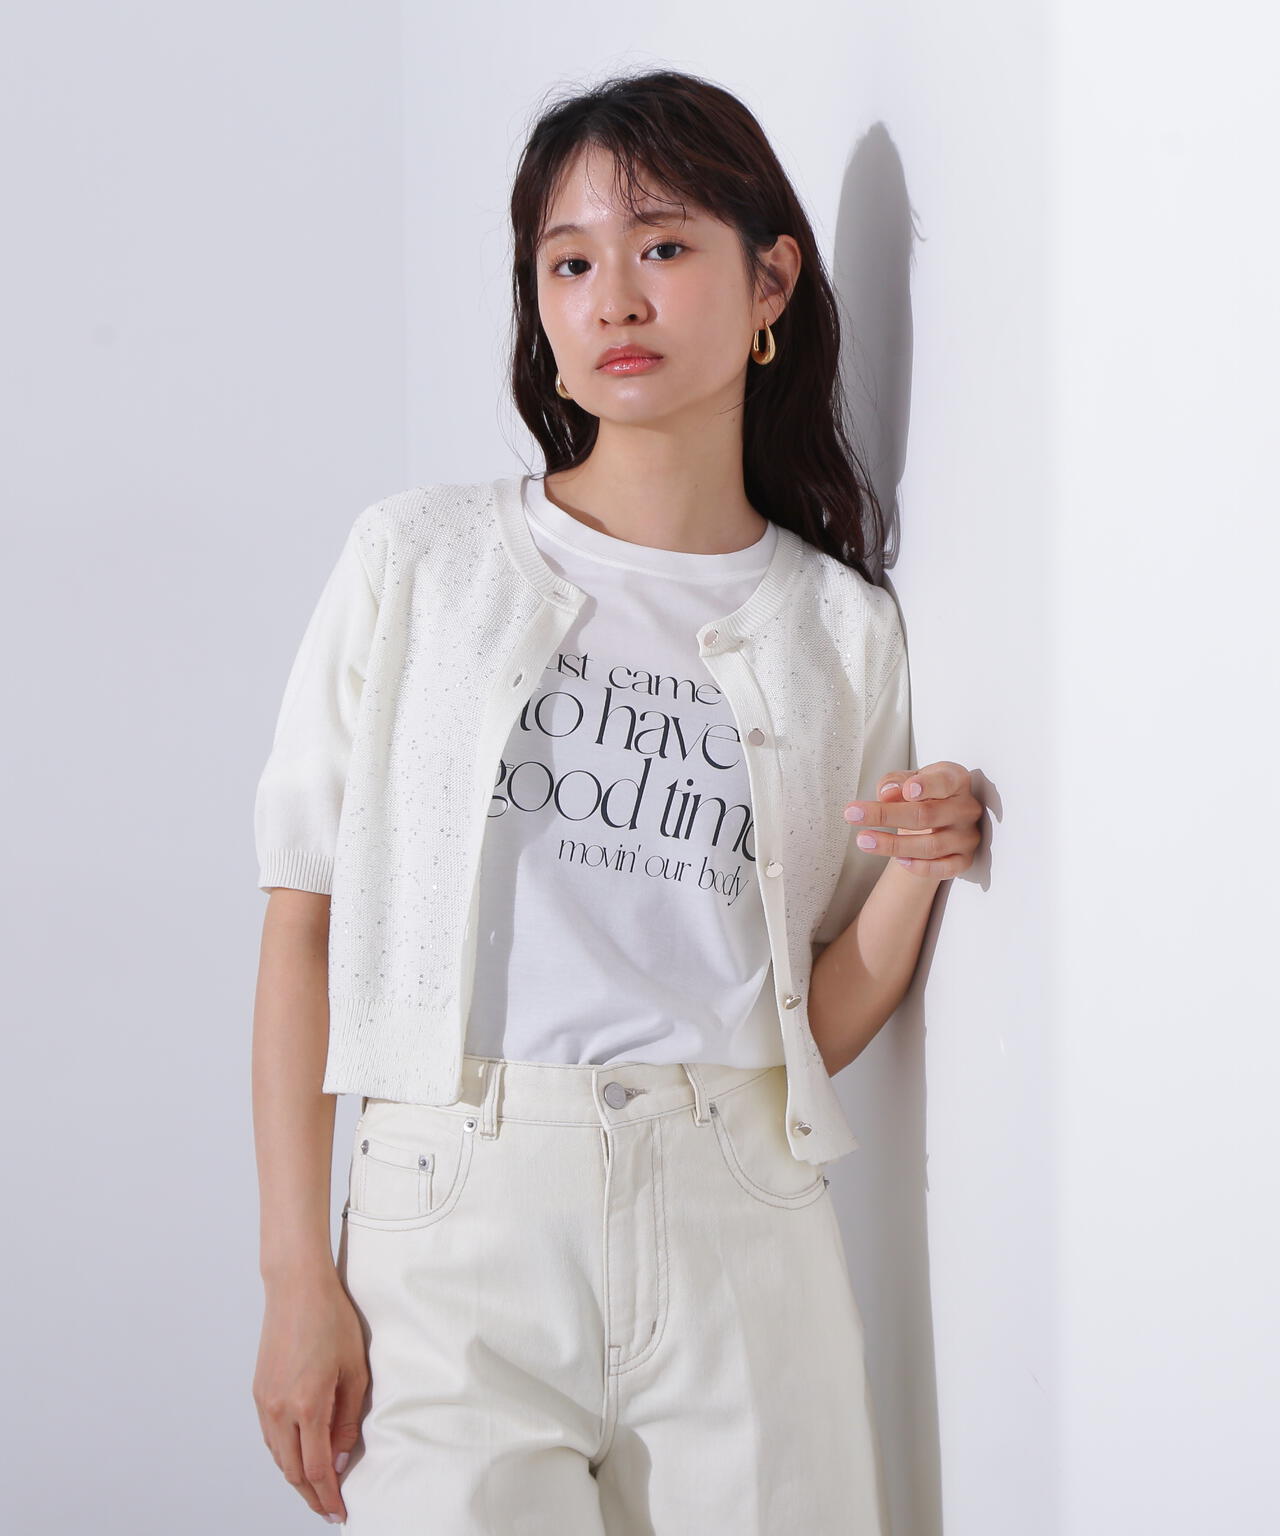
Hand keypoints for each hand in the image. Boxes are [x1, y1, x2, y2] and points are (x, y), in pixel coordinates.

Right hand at [253, 1273, 368, 1524]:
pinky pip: (270, 1438)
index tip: (340, 1512)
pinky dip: (285, 1456)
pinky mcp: (258, 1393)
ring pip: (278, 1457)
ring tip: (317, 1490)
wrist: (296, 1288)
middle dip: (312, 1496)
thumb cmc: (331, 1320)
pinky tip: (299, 1458)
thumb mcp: (354, 1370)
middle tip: (329, 1509)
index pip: (317, 1469)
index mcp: (308, 1405)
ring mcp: (265, 1402)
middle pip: (293, 1471)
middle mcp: (280, 1410)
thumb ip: (348, 1418)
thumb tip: (341, 1458)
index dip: (329, 1496)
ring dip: (297, 1479)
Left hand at [843, 760, 980, 880]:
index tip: (906, 790)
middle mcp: (966, 808)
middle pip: (927, 815)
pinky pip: (944, 868)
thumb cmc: (922, 795)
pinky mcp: (964, 859)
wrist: (937, 821)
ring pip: (931, 845)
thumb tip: (887, 794)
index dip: (927, 785)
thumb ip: (895, 782)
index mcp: (956, 781)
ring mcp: (967, 836)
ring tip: (863, 840)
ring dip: (893, 845)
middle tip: (852, 814)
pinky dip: (919, 867)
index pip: (945, 781)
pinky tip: (898, 861)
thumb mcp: (906, 781)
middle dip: (886, 816)